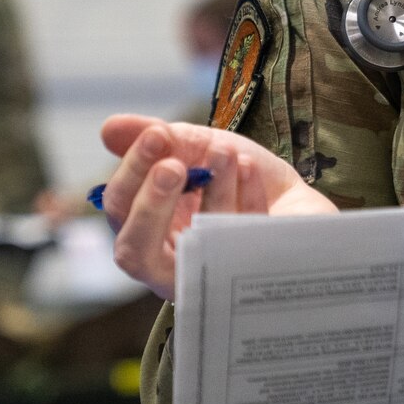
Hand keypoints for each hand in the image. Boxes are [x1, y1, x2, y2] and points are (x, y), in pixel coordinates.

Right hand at [97, 114, 336, 300]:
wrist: (295, 200)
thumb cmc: (234, 180)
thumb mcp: (195, 148)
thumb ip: (156, 137)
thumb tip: (108, 128)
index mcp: (146, 230)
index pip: (120, 210)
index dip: (132, 173)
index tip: (156, 135)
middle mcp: (168, 263)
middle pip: (135, 251)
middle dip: (152, 205)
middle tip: (174, 165)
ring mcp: (208, 275)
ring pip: (193, 250)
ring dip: (211, 192)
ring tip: (226, 151)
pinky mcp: (251, 276)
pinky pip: (243, 245)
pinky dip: (247, 200)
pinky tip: (251, 169)